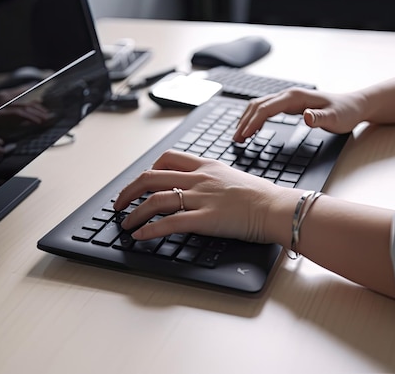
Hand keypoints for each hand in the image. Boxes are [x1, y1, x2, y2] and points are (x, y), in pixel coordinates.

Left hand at [114, 150, 297, 244]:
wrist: (276, 207)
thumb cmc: (259, 195)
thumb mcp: (232, 176)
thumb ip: (211, 179)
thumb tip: (198, 188)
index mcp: (206, 166)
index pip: (168, 158)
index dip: (148, 169)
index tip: (141, 182)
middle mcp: (199, 178)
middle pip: (152, 177)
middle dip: (129, 190)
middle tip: (119, 203)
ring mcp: (201, 198)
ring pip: (156, 199)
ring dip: (134, 212)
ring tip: (125, 223)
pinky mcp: (205, 219)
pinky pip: (170, 222)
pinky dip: (149, 229)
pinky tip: (140, 235)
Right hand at [233, 88, 365, 141]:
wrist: (354, 105)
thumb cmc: (346, 112)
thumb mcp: (335, 118)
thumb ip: (319, 118)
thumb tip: (305, 117)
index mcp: (295, 97)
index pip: (266, 108)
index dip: (253, 122)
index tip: (243, 136)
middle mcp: (289, 95)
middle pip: (258, 105)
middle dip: (244, 122)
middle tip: (235, 140)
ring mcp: (288, 98)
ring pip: (259, 106)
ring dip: (247, 119)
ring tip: (239, 136)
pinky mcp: (289, 104)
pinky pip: (266, 109)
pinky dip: (254, 118)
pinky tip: (252, 129)